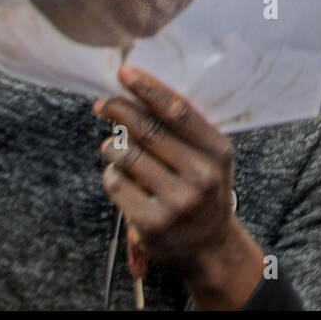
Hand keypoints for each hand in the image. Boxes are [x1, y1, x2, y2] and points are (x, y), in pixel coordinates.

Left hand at [95, 67, 265, 309]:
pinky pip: (117, 184)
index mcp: (217, 151)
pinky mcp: (151, 223)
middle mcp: (201, 176)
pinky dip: (112, 174)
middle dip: (119, 111)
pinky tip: (120, 176)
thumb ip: (183, 129)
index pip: (178, 112)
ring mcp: (176, 201)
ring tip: (113, 147)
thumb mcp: (210, 157)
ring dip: (112, 146)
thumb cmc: (204, 190)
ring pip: (127, 156)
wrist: (210, 246)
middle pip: (148, 131)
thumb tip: (137, 93)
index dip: (149, 89)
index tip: (126, 73)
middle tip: (103, 104)